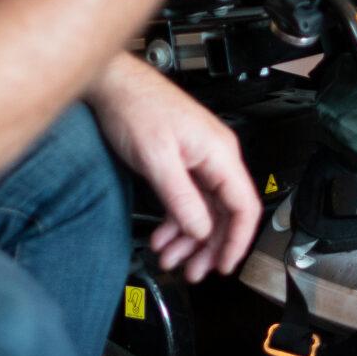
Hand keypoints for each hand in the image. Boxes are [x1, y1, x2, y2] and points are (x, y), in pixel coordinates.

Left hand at [89, 58, 259, 280]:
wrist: (112, 84)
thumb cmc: (135, 107)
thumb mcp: (157, 159)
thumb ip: (182, 198)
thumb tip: (201, 230)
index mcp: (219, 153)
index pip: (244, 206)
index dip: (237, 240)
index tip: (224, 264)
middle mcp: (216, 156)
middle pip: (225, 213)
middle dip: (208, 247)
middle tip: (193, 272)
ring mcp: (200, 159)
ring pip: (205, 210)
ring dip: (189, 239)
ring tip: (171, 259)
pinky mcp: (183, 162)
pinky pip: (189, 199)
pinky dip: (177, 222)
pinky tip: (163, 237)